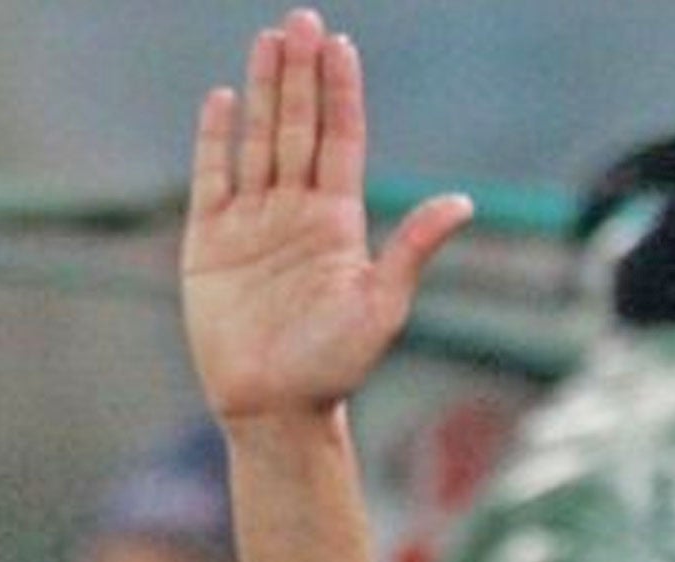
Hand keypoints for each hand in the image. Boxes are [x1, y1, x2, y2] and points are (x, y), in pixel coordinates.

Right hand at [182, 8, 471, 423]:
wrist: (275, 410)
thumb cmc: (335, 368)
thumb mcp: (382, 306)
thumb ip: (414, 249)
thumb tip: (464, 202)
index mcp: (339, 224)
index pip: (341, 142)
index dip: (340, 94)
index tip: (340, 45)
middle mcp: (296, 214)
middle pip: (298, 128)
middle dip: (300, 75)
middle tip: (302, 19)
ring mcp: (252, 224)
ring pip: (258, 142)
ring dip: (262, 91)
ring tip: (268, 41)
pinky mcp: (210, 243)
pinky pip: (212, 179)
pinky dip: (215, 140)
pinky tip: (221, 101)